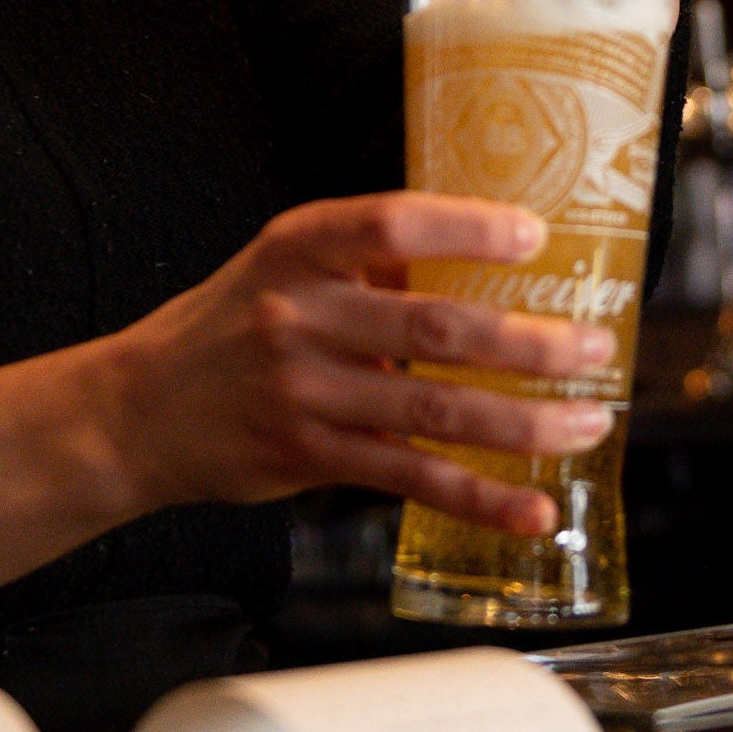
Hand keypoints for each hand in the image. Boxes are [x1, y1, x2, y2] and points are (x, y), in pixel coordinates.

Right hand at [100, 193, 620, 535]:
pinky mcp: (307, 456)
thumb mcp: (285, 267)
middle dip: (528, 342)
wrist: (137, 410)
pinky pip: (410, 479)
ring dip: (524, 422)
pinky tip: (532, 508)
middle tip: (595, 348)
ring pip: (433, 410)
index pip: (389, 223)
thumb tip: (486, 262)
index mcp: (298, 248)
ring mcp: (304, 391)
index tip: (535, 235)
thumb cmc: (232, 327)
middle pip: (432, 328)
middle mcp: (299, 314)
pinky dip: (479, 497)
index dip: (466, 227)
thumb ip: (370, 262)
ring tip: (589, 422)